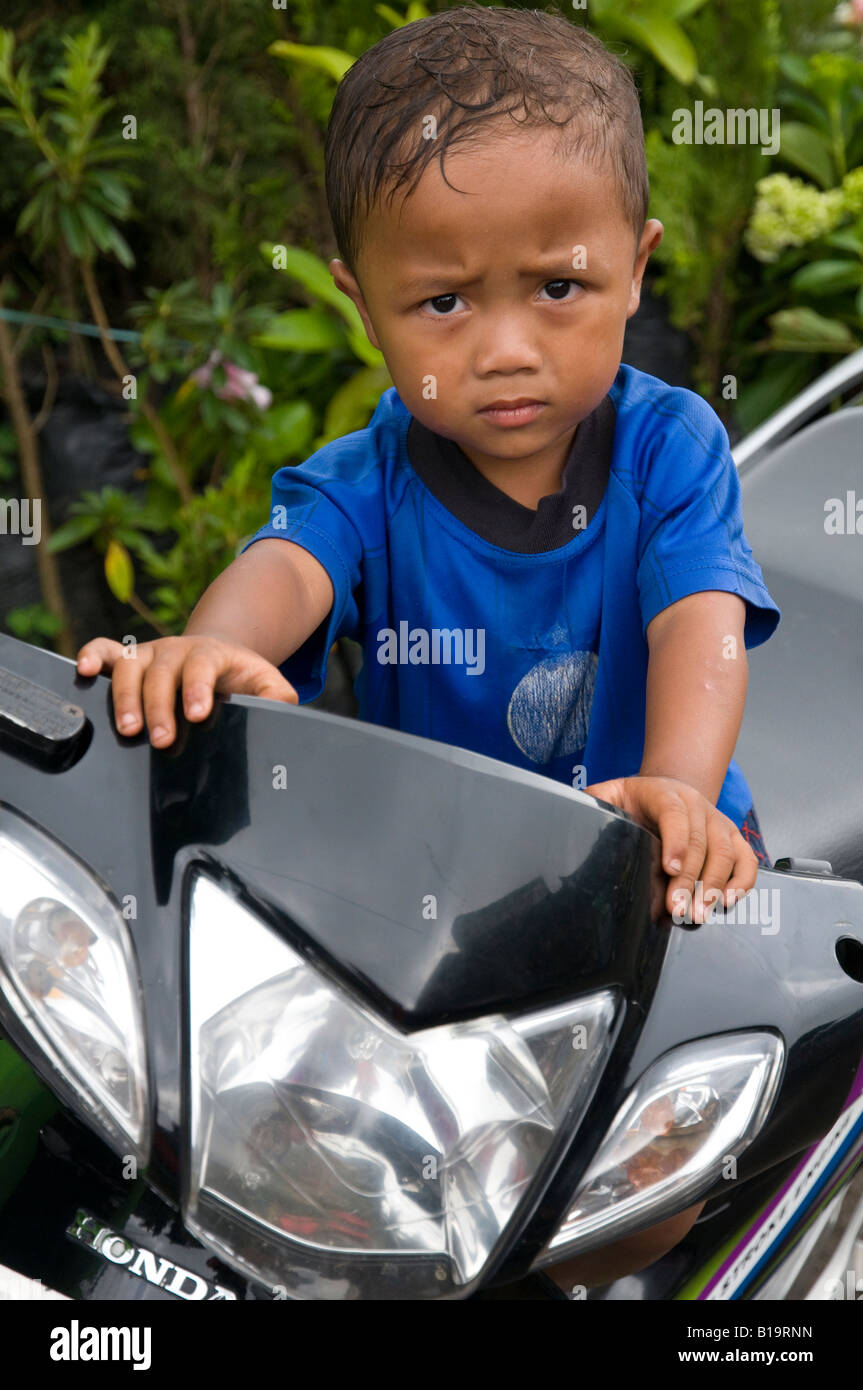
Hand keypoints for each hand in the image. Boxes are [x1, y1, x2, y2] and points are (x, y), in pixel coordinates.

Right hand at [76, 635, 298, 746]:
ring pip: (130, 667)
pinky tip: (83, 672)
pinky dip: (92, 656)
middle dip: (159, 707)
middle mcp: (176, 650)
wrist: (218, 656)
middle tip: (160, 739)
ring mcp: (149, 653)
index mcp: (210, 655)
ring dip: (124, 697)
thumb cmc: (239, 676)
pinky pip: (105, 649)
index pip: (202, 667)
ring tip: (127, 728)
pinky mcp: (128, 658)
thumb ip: (276, 695)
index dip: (198, 689)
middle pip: (162, 674)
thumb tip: (281, 709)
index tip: (197, 714)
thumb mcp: (264, 682)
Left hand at [585, 774, 758, 923]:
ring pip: (726, 852)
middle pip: (703, 840)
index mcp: (665, 794)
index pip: (674, 814)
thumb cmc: (635, 801)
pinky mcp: (732, 840)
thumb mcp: (612, 794)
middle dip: (690, 878)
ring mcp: (718, 822)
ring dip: (715, 885)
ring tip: (699, 913)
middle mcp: (697, 806)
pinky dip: (742, 882)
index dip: (676, 841)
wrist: (668, 791)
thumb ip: (596, 803)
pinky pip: (746, 860)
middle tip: (678, 907)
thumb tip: (575, 817)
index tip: (670, 868)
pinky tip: (727, 902)